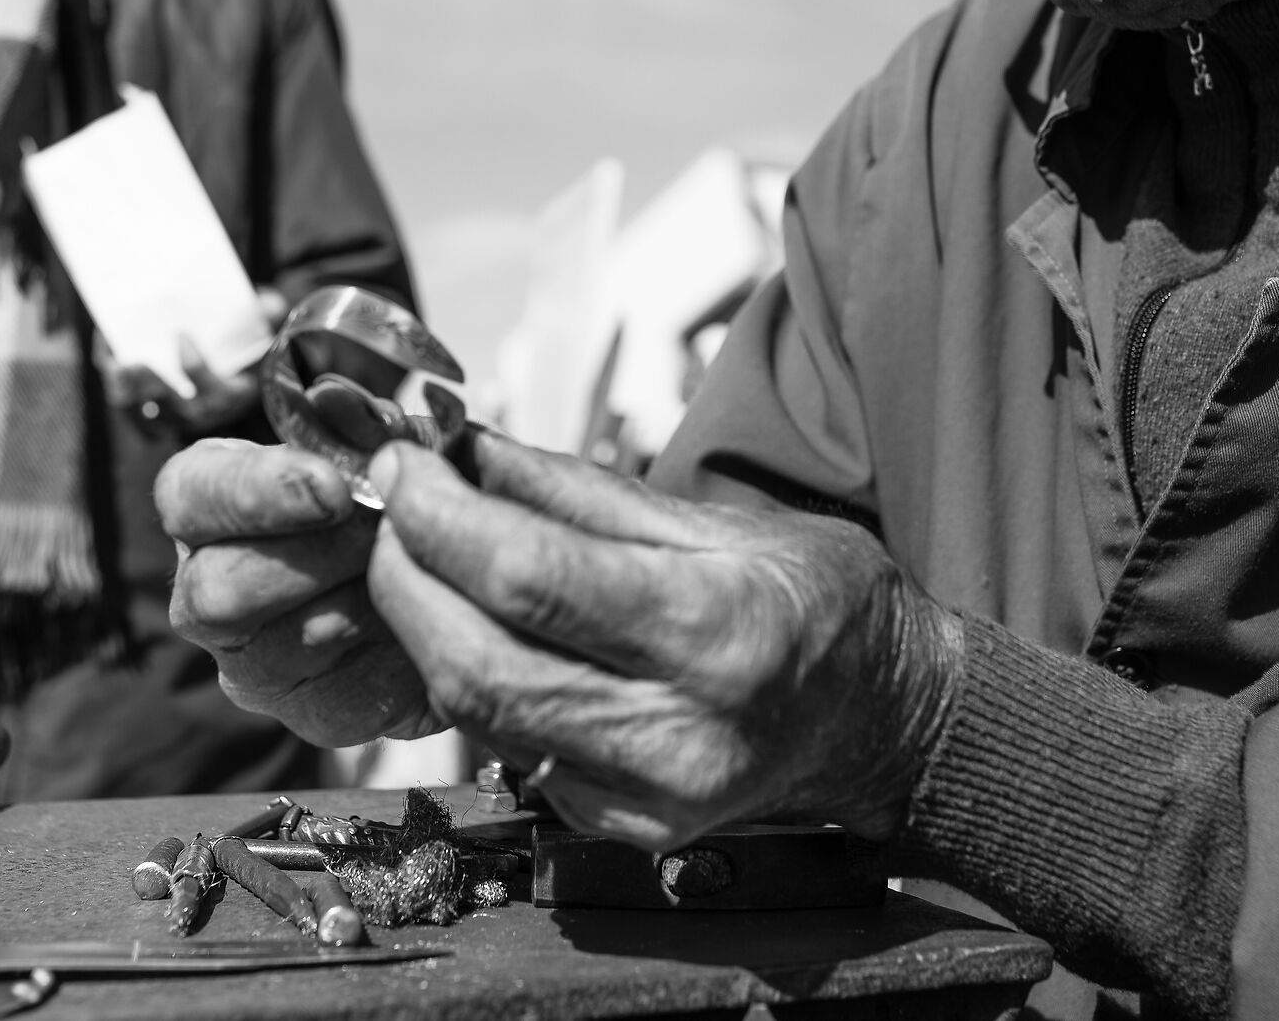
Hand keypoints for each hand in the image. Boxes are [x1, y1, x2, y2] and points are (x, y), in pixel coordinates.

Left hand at [99, 288, 288, 432]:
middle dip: (152, 388)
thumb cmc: (246, 347)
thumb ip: (269, 315)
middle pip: (174, 411)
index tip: (182, 335)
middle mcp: (203, 414)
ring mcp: (173, 418)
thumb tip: (266, 302)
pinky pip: (126, 406)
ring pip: (144, 416)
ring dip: (126, 393)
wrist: (230, 371)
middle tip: (135, 362)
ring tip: (115, 366)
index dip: (196, 368)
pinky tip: (107, 353)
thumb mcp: (266, 329)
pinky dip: (115, 383)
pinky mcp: (149, 412)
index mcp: (233, 395)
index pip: (214, 392)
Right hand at [156, 437, 444, 745]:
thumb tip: (344, 406)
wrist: (458, 581)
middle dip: (310, 556)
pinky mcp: (314, 712)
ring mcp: (254, 661)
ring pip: (279, 645)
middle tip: (381, 528)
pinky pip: (343, 693)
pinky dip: (391, 649)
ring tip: (414, 562)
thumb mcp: (388, 446)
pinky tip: (424, 616)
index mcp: (211, 502)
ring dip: (358, 599)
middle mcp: (209, 587)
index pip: (188, 492)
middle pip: (215, 588)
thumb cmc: (399, 494)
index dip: (252, 489)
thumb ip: (363, 425)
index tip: (331, 485)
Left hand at [367, 432, 963, 852]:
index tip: (401, 465)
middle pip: (480, 664)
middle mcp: (680, 731)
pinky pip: (512, 753)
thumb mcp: (719, 519)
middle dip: (406, 577)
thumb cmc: (816, 598)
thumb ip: (580, 492)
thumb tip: (462, 447)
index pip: (531, 579)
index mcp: (717, 630)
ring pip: (480, 718)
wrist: (887, 720)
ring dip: (423, 631)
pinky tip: (476, 631)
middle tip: (391, 508)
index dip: (440, 518)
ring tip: (417, 557)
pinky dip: (473, 684)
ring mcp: (651, 798)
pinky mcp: (627, 832)